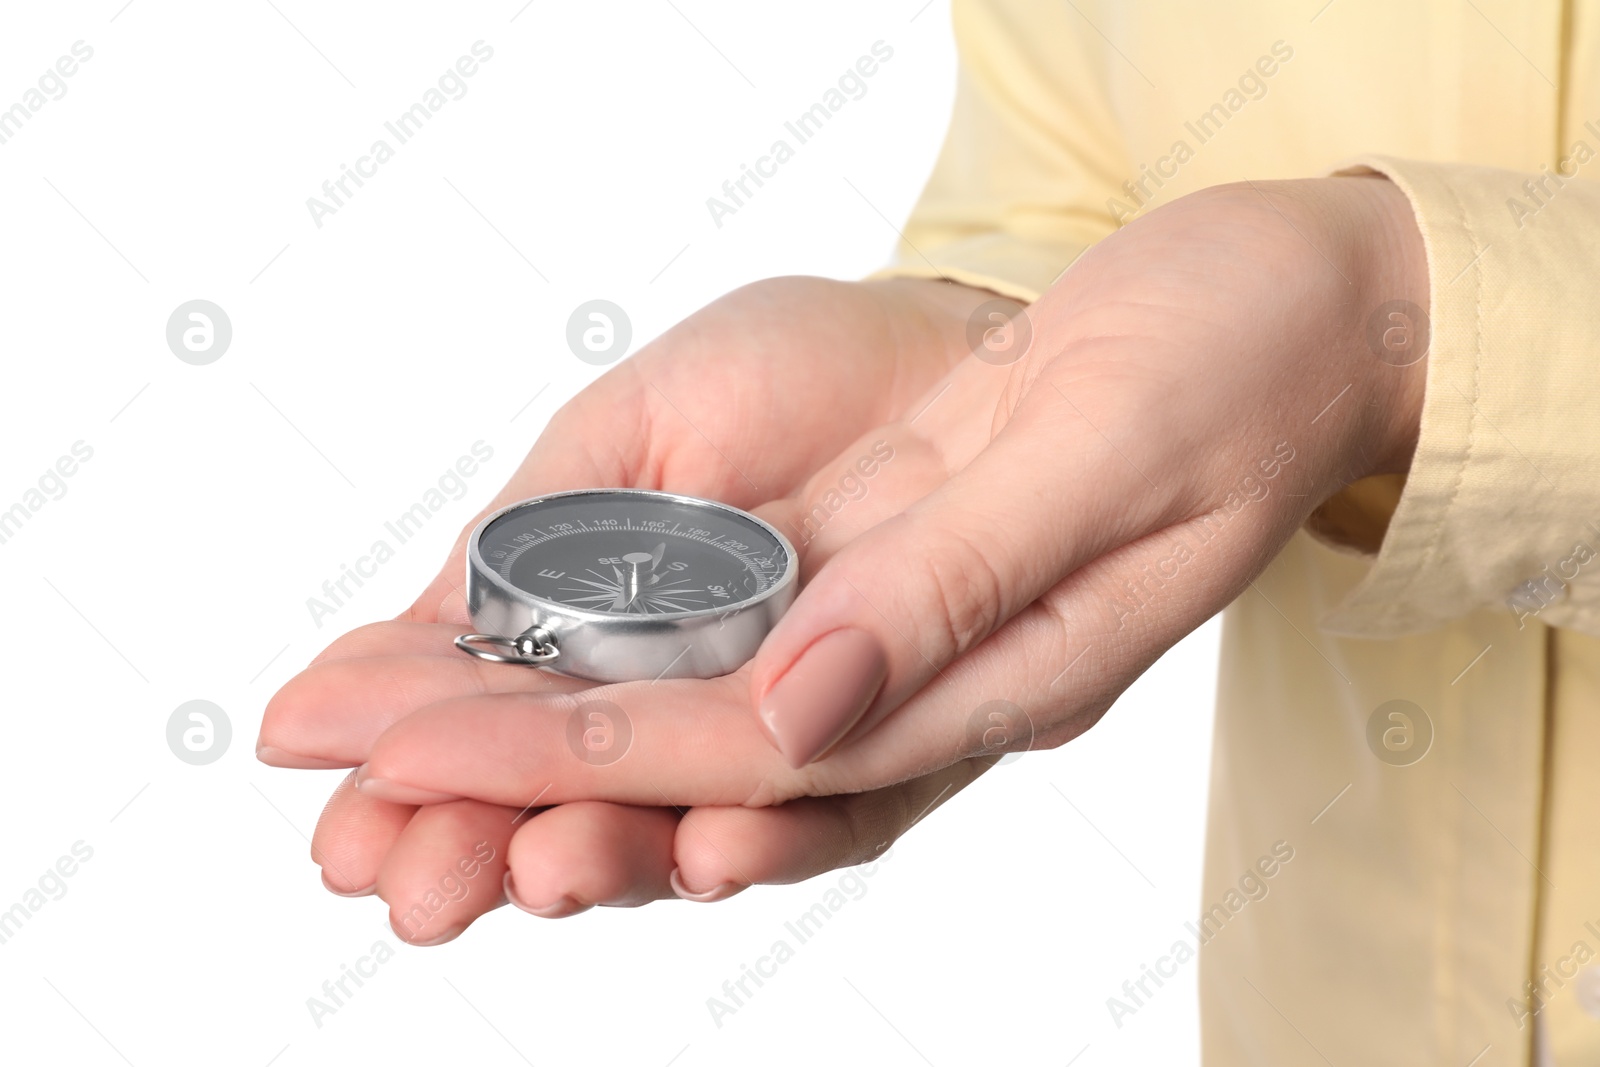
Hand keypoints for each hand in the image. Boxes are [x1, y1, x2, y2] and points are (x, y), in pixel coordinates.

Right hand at [258, 274, 1004, 940]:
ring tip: (537, 869)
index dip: (406, 768)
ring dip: (605, 856)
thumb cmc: (780, 376)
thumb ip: (535, 539)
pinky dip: (778, 836)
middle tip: (408, 879)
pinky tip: (709, 850)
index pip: (484, 728)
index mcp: (596, 639)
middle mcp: (682, 708)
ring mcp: (785, 731)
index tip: (327, 795)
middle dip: (480, 845)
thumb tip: (403, 646)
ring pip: (685, 828)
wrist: (942, 343)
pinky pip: (844, 810)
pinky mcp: (901, 739)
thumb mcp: (628, 434)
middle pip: (568, 808)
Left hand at [332, 175, 1426, 812]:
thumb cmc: (1235, 362)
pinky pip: (734, 623)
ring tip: (386, 740)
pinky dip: (621, 642)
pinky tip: (519, 650)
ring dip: (546, 725)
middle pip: (700, 756)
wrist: (1286, 309)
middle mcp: (933, 677)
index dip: (578, 751)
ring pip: (700, 705)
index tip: (419, 753)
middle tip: (343, 787)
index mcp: (1001, 677)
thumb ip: (953, 595)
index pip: (755, 746)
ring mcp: (901, 622)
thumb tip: (796, 714)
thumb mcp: (1112, 457)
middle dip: (517, 772)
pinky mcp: (880, 556)